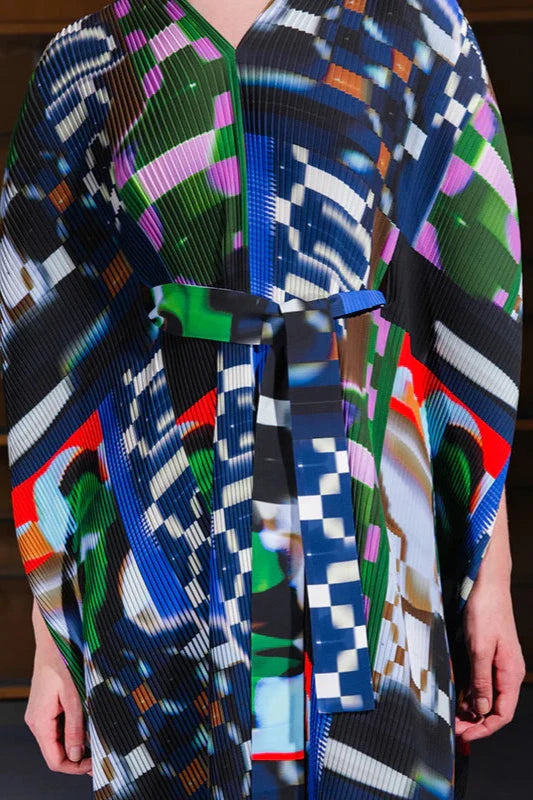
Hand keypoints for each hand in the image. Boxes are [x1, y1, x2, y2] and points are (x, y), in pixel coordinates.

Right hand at [25, 601, 91, 776]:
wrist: (55, 637)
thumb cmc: (63, 661)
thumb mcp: (73, 695)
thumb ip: (75, 726)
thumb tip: (77, 755)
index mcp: (40, 722)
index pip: (55, 760)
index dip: (76, 767)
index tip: (96, 764)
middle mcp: (38, 721)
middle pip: (57, 752)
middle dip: (79, 757)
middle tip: (102, 754)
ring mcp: (42, 713)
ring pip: (59, 740)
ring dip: (78, 743)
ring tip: (100, 740)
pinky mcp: (48, 705)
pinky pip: (60, 726)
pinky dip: (75, 730)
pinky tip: (91, 725)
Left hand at [455, 517, 525, 741]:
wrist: (486, 583)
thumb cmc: (485, 611)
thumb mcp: (480, 648)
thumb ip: (481, 680)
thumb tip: (482, 709)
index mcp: (511, 673)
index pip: (503, 713)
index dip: (484, 728)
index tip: (464, 735)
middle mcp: (507, 671)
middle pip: (494, 707)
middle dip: (475, 722)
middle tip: (453, 729)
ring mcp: (498, 663)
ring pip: (487, 695)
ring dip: (471, 708)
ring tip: (451, 716)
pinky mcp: (488, 654)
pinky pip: (480, 681)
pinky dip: (470, 692)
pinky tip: (456, 696)